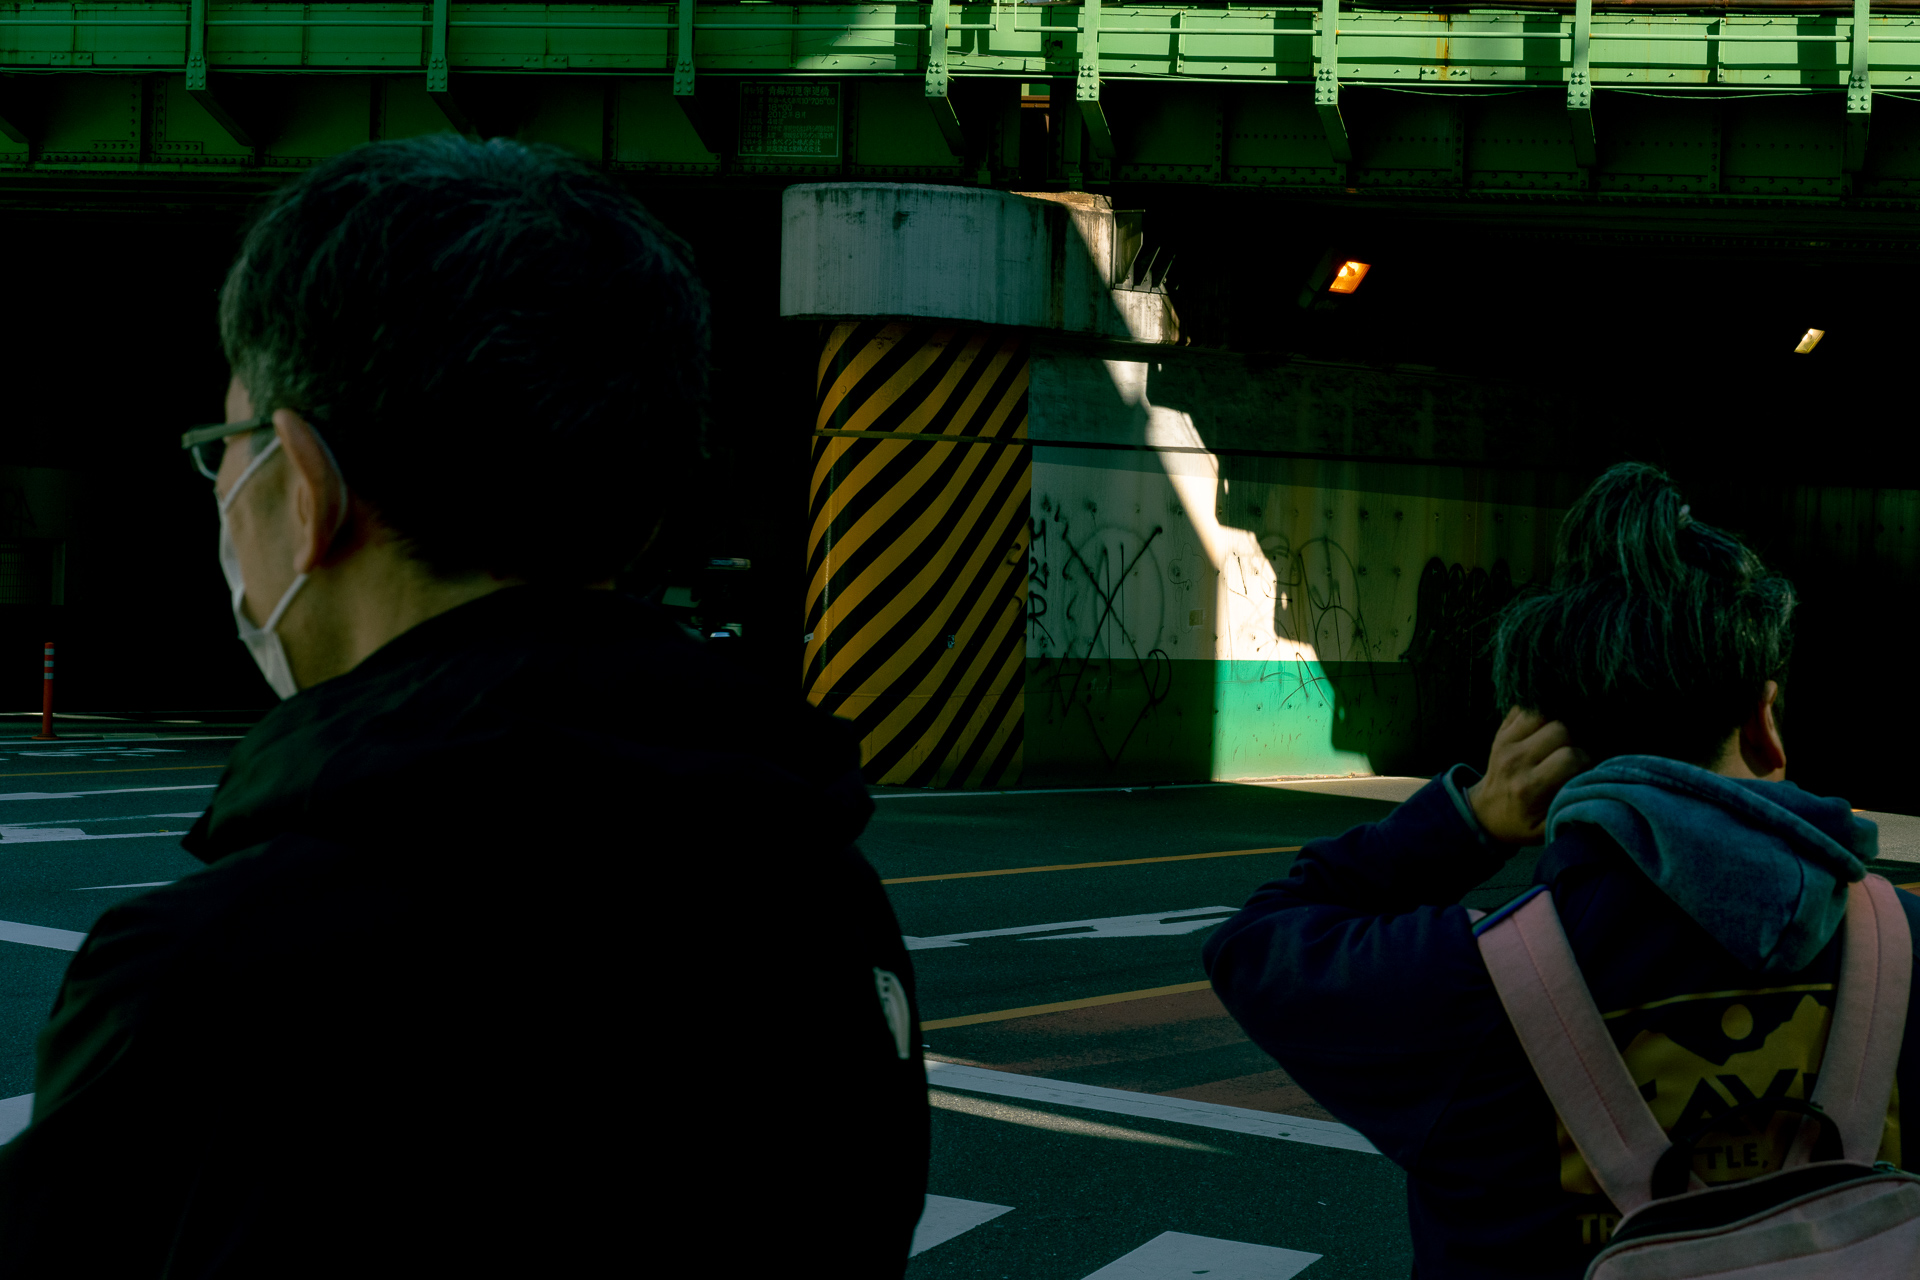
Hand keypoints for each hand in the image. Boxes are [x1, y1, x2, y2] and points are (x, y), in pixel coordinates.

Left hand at [1466, 708, 1589, 844]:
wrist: (1485, 813)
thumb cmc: (1522, 822)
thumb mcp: (1546, 830)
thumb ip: (1570, 810)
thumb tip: (1596, 789)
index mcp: (1528, 786)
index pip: (1571, 757)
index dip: (1586, 760)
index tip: (1586, 769)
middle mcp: (1515, 760)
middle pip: (1560, 729)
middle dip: (1575, 740)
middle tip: (1574, 753)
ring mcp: (1504, 742)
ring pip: (1542, 712)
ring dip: (1557, 722)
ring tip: (1561, 740)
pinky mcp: (1500, 732)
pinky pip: (1524, 707)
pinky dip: (1539, 712)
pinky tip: (1545, 728)